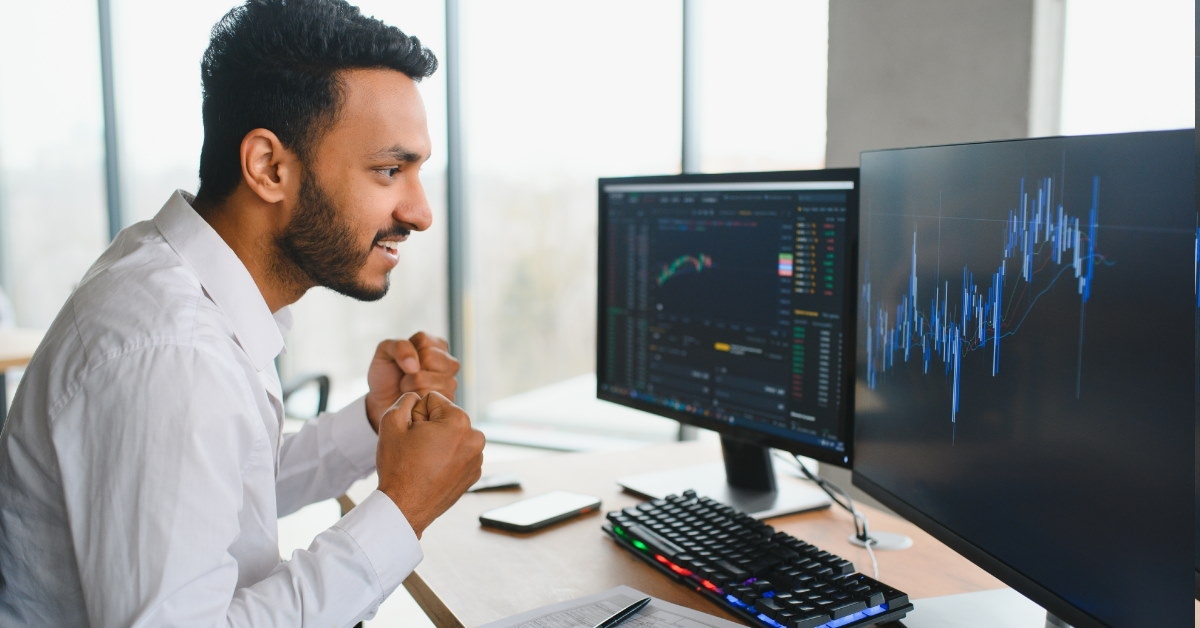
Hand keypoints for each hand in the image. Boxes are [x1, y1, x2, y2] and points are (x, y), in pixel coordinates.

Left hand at [365, 332, 459, 431]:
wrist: (384, 401)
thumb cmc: (387, 374)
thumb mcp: (385, 351)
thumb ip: (399, 347)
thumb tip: (415, 366)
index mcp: (437, 345)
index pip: (423, 340)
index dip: (405, 352)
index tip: (402, 360)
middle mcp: (449, 362)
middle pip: (429, 357)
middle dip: (409, 370)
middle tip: (405, 376)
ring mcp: (451, 382)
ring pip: (423, 379)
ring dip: (409, 385)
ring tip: (408, 388)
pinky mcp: (447, 401)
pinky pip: (425, 397)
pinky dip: (413, 398)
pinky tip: (414, 399)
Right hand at [375, 392, 484, 536]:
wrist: (404, 508)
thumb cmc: (398, 467)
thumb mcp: (392, 422)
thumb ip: (406, 400)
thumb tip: (417, 397)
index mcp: (459, 421)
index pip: (432, 400)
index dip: (416, 415)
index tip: (412, 435)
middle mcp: (475, 437)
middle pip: (445, 418)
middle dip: (430, 427)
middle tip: (416, 450)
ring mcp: (478, 458)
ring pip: (452, 436)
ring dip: (439, 443)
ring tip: (424, 462)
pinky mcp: (475, 474)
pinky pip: (458, 454)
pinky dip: (447, 459)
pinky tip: (432, 472)